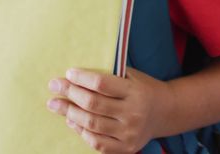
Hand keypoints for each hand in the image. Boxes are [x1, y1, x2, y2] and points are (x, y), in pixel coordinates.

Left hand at [46, 67, 173, 152]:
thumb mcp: (132, 76)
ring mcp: (129, 133)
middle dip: (70, 94)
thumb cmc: (142, 89)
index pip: (102, 84)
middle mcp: (133, 114)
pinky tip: (71, 121)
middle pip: (93, 104)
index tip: (68, 73)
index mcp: (136, 92)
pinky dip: (81, 131)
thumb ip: (109, 75)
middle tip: (54, 86)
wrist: (165, 112)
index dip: (82, 79)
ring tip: (56, 104)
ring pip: (91, 124)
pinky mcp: (126, 148)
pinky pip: (97, 142)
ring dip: (69, 113)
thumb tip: (74, 75)